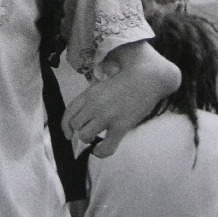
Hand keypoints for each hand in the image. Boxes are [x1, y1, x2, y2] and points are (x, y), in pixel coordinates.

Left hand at [61, 42, 180, 158]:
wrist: (152, 76)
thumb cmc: (133, 68)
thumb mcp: (109, 65)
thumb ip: (100, 72)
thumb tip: (99, 73)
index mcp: (91, 91)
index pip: (69, 111)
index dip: (65, 125)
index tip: (68, 133)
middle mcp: (95, 104)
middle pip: (75, 124)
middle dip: (80, 129)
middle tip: (89, 129)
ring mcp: (108, 115)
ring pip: (85, 136)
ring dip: (89, 138)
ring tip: (96, 136)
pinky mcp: (122, 126)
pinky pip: (107, 147)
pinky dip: (101, 152)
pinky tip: (100, 149)